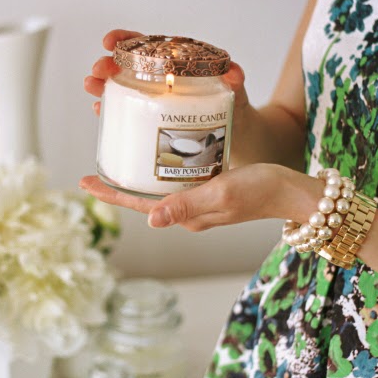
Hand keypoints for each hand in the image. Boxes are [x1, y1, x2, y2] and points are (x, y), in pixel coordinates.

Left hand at [80, 164, 322, 231]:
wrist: (292, 191)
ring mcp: (199, 203)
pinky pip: (177, 182)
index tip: (85, 181)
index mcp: (188, 216)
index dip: (111, 194)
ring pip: (159, 190)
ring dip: (138, 179)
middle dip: (119, 187)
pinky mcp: (210, 191)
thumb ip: (187, 206)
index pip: (140, 206)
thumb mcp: (222, 194)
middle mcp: (189, 213)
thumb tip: (151, 220)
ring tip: (118, 162)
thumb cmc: (261, 189)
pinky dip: (161, 171)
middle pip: (145, 199)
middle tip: (95, 169)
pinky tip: (156, 157)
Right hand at [83, 29, 250, 115]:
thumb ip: (235, 80)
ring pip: (122, 89)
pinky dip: (111, 110)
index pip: (148, 46)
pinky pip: (126, 113)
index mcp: (177, 65)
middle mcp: (162, 82)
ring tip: (92, 88)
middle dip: (108, 65)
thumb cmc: (237, 111)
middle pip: (128, 67)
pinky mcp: (151, 123)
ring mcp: (154, 102)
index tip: (111, 41)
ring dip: (102, 86)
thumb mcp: (237, 93)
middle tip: (99, 70)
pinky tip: (101, 110)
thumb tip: (234, 72)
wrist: (238, 140)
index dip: (127, 40)